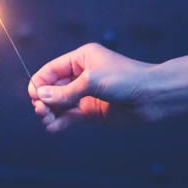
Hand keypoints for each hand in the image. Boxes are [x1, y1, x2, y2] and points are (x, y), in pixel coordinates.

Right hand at [29, 43, 156, 132]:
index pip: (51, 70)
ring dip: (50, 112)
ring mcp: (85, 95)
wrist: (154, 96)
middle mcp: (80, 76)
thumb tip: (40, 97)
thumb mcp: (92, 81)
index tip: (34, 97)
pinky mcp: (91, 112)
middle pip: (52, 89)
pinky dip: (60, 122)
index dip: (39, 83)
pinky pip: (69, 117)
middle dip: (43, 100)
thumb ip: (66, 92)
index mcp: (80, 59)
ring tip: (47, 120)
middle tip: (41, 111)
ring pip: (59, 104)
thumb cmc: (127, 79)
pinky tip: (53, 127)